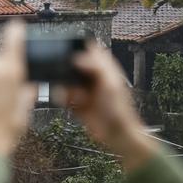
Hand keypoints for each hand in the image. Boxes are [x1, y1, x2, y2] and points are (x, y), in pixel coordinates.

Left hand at [0, 19, 37, 157]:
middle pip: (0, 59)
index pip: (13, 40)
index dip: (16, 31)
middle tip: (10, 90)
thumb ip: (28, 89)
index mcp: (11, 71)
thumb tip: (28, 82)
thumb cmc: (9, 128)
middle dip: (5, 68)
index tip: (17, 26)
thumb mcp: (27, 108)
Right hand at [62, 44, 157, 171]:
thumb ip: (96, 67)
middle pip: (73, 64)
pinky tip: (68, 102)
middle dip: (67, 70)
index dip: (79, 49)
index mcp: (105, 68)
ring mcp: (84, 89)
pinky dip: (62, 98)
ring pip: (65, 80)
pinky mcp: (76, 102)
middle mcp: (93, 77)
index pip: (90, 49)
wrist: (115, 134)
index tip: (70, 54)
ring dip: (65, 87)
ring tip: (73, 95)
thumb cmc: (119, 109)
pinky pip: (63, 96)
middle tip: (68, 77)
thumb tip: (78, 57)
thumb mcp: (110, 84)